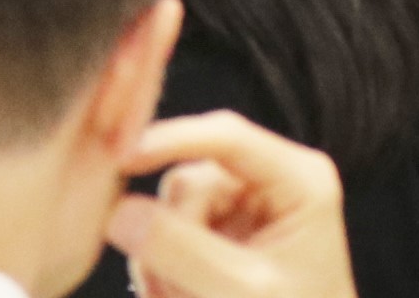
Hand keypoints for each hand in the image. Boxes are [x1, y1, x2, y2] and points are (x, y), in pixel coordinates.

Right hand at [107, 111, 356, 297]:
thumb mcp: (242, 293)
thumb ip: (181, 251)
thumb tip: (119, 212)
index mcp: (300, 179)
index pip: (226, 137)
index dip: (169, 141)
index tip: (121, 160)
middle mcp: (271, 182)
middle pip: (190, 182)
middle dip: (169, 239)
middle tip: (171, 292)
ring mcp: (244, 209)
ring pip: (172, 213)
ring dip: (164, 263)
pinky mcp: (223, 235)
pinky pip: (170, 238)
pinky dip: (165, 272)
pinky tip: (181, 296)